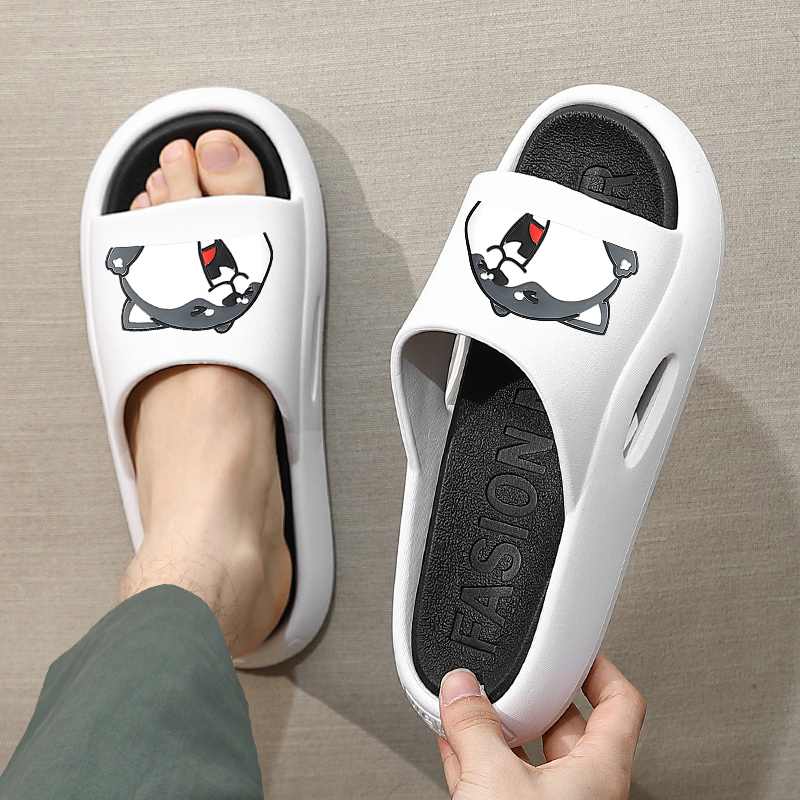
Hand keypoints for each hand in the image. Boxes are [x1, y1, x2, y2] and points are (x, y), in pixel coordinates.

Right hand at [437, 653, 645, 799]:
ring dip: (495, 727)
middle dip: (530, 697)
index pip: (620, 703)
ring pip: (526, 755)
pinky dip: (474, 756)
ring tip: (466, 702)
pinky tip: (451, 738)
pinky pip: (497, 779)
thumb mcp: (495, 783)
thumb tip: (460, 688)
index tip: (574, 649)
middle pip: (562, 725)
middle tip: (503, 675)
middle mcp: (581, 792)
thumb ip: (475, 727)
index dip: (599, 668)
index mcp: (600, 773)